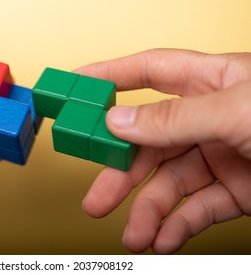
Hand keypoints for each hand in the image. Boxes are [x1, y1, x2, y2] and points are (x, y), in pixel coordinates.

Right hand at [75, 49, 250, 253]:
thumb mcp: (240, 111)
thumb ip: (175, 117)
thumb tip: (120, 121)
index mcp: (210, 82)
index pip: (146, 71)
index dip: (108, 76)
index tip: (75, 86)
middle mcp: (208, 117)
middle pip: (147, 142)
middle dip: (119, 173)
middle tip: (95, 196)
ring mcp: (220, 155)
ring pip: (169, 184)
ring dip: (147, 212)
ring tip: (133, 235)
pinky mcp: (235, 190)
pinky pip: (196, 209)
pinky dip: (178, 226)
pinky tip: (163, 240)